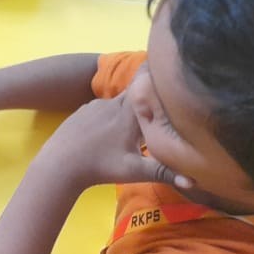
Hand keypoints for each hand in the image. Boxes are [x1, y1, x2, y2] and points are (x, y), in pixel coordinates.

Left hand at [37, 95, 192, 192]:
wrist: (60, 163)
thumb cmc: (99, 166)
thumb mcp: (134, 171)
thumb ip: (163, 172)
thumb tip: (193, 181)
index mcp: (128, 114)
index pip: (147, 87)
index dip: (159, 80)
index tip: (172, 72)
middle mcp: (113, 103)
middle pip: (136, 92)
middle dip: (149, 95)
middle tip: (164, 98)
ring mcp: (95, 105)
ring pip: (119, 100)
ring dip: (131, 106)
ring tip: (143, 115)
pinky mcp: (83, 111)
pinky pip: (104, 106)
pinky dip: (113, 111)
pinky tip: (115, 126)